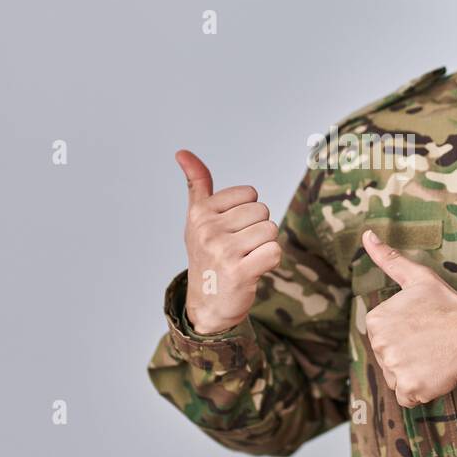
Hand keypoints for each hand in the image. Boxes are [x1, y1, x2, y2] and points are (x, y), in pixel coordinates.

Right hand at [176, 149, 281, 334]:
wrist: (207, 304)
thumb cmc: (207, 255)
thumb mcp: (197, 218)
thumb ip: (197, 184)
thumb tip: (182, 152)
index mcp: (200, 213)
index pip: (249, 194)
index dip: (248, 212)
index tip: (231, 230)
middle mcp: (208, 230)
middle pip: (263, 211)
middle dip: (258, 229)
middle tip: (240, 248)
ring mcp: (223, 251)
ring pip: (271, 231)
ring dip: (265, 246)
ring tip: (246, 258)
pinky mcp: (240, 273)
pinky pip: (275, 252)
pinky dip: (270, 261)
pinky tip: (253, 270)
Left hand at [361, 229, 456, 407]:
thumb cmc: (449, 306)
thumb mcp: (418, 278)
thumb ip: (388, 259)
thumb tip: (366, 234)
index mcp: (375, 320)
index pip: (383, 338)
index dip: (405, 336)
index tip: (423, 328)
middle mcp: (379, 344)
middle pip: (388, 360)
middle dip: (408, 356)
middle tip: (432, 343)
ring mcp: (394, 368)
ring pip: (397, 378)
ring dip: (415, 374)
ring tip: (435, 357)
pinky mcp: (409, 389)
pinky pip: (408, 397)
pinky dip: (422, 391)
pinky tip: (436, 373)